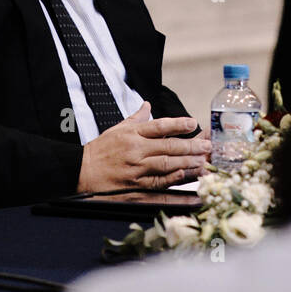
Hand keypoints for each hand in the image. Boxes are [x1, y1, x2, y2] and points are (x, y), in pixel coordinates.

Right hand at [77, 102, 211, 192]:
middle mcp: (136, 150)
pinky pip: (159, 184)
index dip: (178, 124)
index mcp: (132, 133)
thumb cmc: (101, 149)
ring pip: (167, 165)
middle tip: (207, 145)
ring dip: (187, 163)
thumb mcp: (117, 128)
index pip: (159, 126)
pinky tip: (186, 178)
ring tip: (203, 161)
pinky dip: (174, 181)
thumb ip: (136, 118)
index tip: (193, 123)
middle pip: (168, 146)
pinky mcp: (136, 186)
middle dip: (191, 146)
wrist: (82, 171)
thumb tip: (147, 105)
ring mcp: (136, 169)